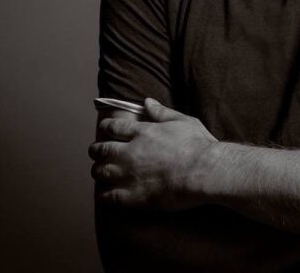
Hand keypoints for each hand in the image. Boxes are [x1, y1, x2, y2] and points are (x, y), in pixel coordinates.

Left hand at [89, 99, 216, 209]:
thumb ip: (161, 112)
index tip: (104, 128)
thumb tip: (147, 102)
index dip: (105, 127)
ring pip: (101, 172)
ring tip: (99, 172)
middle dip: (96, 150)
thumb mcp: (182, 120)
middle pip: (101, 150)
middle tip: (95, 152)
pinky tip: (104, 194)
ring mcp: (129, 174)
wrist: (203, 171)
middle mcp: (130, 152)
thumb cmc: (197, 144)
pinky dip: (103, 194)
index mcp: (142, 131)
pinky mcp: (133, 196)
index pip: (113, 127)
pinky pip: (108, 196)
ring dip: (98, 171)